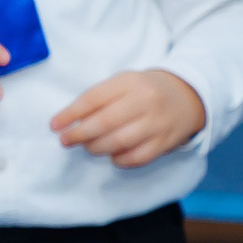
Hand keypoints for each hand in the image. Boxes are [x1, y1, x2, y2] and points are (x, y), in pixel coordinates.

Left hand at [52, 70, 204, 167]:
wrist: (188, 96)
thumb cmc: (143, 90)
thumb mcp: (122, 83)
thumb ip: (98, 98)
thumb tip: (69, 121)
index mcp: (129, 82)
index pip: (93, 99)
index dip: (70, 114)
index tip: (54, 126)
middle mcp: (146, 101)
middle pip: (106, 122)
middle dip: (80, 135)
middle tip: (66, 141)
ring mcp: (158, 123)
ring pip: (120, 141)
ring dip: (97, 148)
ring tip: (88, 147)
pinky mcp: (167, 142)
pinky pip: (138, 157)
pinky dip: (120, 160)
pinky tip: (112, 156)